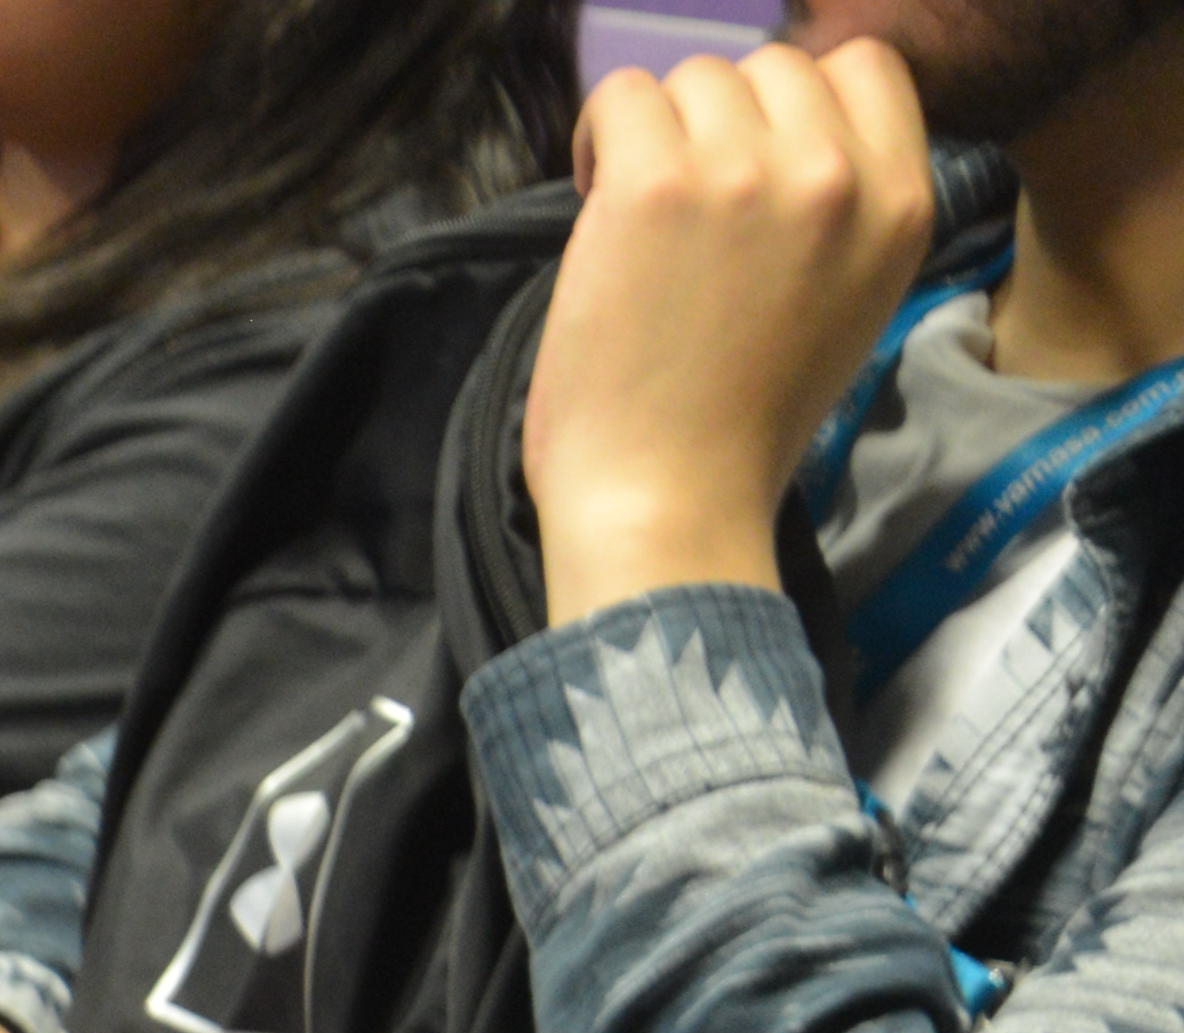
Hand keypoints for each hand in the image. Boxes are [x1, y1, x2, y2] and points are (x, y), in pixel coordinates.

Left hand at [529, 38, 940, 625]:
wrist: (672, 499)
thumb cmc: (741, 423)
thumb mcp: (848, 299)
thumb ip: (838, 206)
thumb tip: (777, 132)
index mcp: (902, 202)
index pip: (863, 68)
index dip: (793, 102)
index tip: (749, 160)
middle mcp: (837, 174)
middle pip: (772, 67)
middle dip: (719, 122)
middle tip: (681, 204)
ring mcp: (747, 172)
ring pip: (695, 77)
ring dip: (657, 133)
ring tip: (638, 216)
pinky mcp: (656, 184)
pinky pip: (622, 95)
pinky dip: (601, 135)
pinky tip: (597, 201)